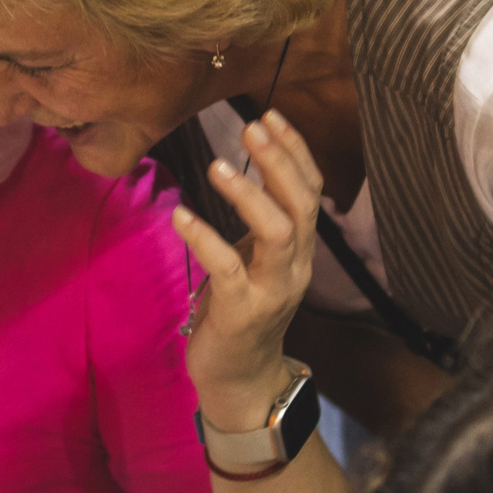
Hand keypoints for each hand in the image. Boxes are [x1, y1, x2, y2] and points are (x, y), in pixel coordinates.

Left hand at [174, 110, 323, 431]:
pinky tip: (181, 215)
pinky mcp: (242, 313)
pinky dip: (205, 238)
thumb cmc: (242, 311)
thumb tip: (251, 171)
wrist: (241, 378)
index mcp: (300, 250)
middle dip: (280, 161)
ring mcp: (272, 291)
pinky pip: (228, 269)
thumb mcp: (258, 260)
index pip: (311, 191)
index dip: (296, 151)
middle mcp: (295, 267)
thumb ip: (262, 222)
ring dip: (249, 196)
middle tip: (252, 126)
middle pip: (302, 205)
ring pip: (277, 233)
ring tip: (218, 165)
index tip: (271, 115)